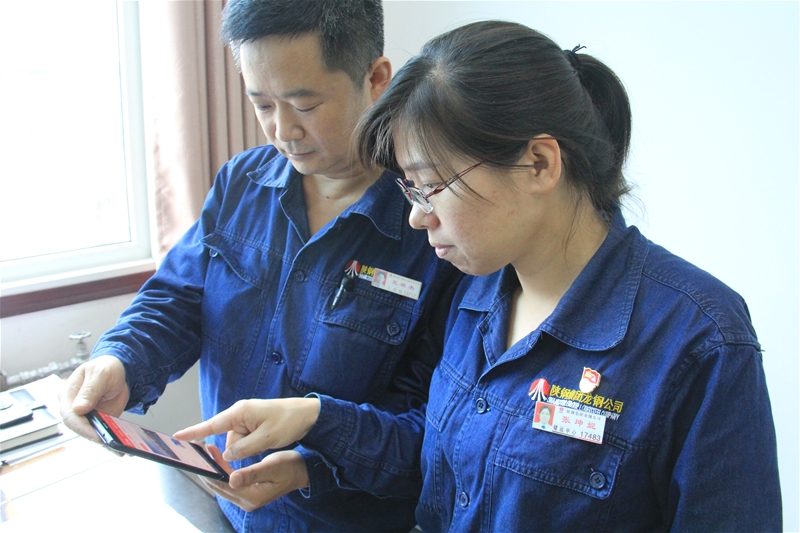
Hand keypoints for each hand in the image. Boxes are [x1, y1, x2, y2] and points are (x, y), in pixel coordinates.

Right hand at [58, 355, 129, 441]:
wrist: (120, 370)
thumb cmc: (106, 367)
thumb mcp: (100, 374)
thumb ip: (90, 390)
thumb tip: (78, 408)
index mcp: (68, 394)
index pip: (70, 415)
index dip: (82, 426)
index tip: (95, 434)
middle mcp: (74, 407)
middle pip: (79, 427)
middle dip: (94, 436)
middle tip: (110, 443)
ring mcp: (86, 416)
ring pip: (90, 433)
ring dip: (104, 441)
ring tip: (119, 448)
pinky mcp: (98, 421)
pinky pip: (102, 432)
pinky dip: (110, 439)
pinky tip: (121, 446)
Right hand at [174, 398, 319, 461]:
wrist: (308, 414)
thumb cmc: (288, 421)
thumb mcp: (266, 439)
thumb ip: (244, 449)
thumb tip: (227, 455)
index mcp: (240, 412)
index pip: (212, 425)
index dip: (193, 432)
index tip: (176, 437)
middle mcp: (240, 414)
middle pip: (227, 440)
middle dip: (239, 449)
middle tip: (261, 444)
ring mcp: (246, 419)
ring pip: (237, 444)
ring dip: (249, 448)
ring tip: (268, 440)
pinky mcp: (253, 425)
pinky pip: (245, 441)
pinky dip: (253, 446)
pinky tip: (266, 441)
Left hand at [200, 445, 309, 511]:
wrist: (302, 472)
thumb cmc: (289, 467)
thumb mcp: (272, 466)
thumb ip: (252, 473)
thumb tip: (232, 480)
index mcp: (252, 496)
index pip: (223, 484)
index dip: (211, 468)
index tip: (204, 453)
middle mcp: (246, 501)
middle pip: (218, 486)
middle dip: (207, 468)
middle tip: (199, 451)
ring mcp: (246, 498)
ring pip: (221, 484)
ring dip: (213, 469)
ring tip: (206, 452)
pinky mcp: (247, 493)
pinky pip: (228, 483)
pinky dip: (221, 471)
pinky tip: (218, 459)